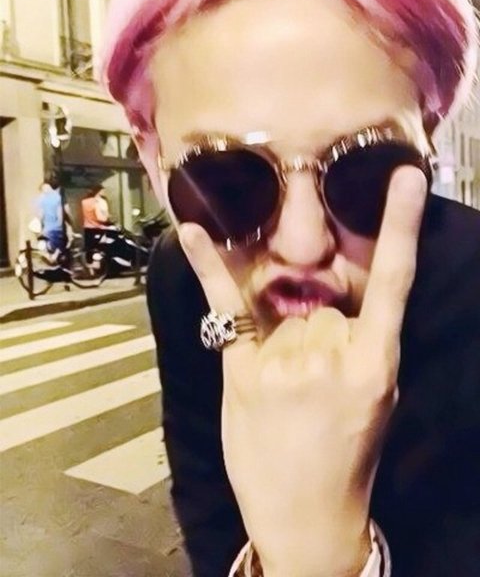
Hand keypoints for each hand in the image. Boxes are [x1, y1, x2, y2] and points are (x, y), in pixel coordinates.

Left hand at [179, 167, 426, 576]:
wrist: (308, 514)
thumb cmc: (347, 450)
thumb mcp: (376, 393)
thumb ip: (361, 338)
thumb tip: (334, 290)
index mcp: (378, 361)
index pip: (395, 280)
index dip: (402, 225)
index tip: (405, 177)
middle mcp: (333, 355)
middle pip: (322, 300)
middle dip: (314, 325)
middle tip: (313, 380)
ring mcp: (286, 363)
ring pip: (283, 312)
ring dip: (281, 338)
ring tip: (285, 391)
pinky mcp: (242, 372)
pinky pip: (224, 307)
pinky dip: (205, 265)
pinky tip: (191, 232)